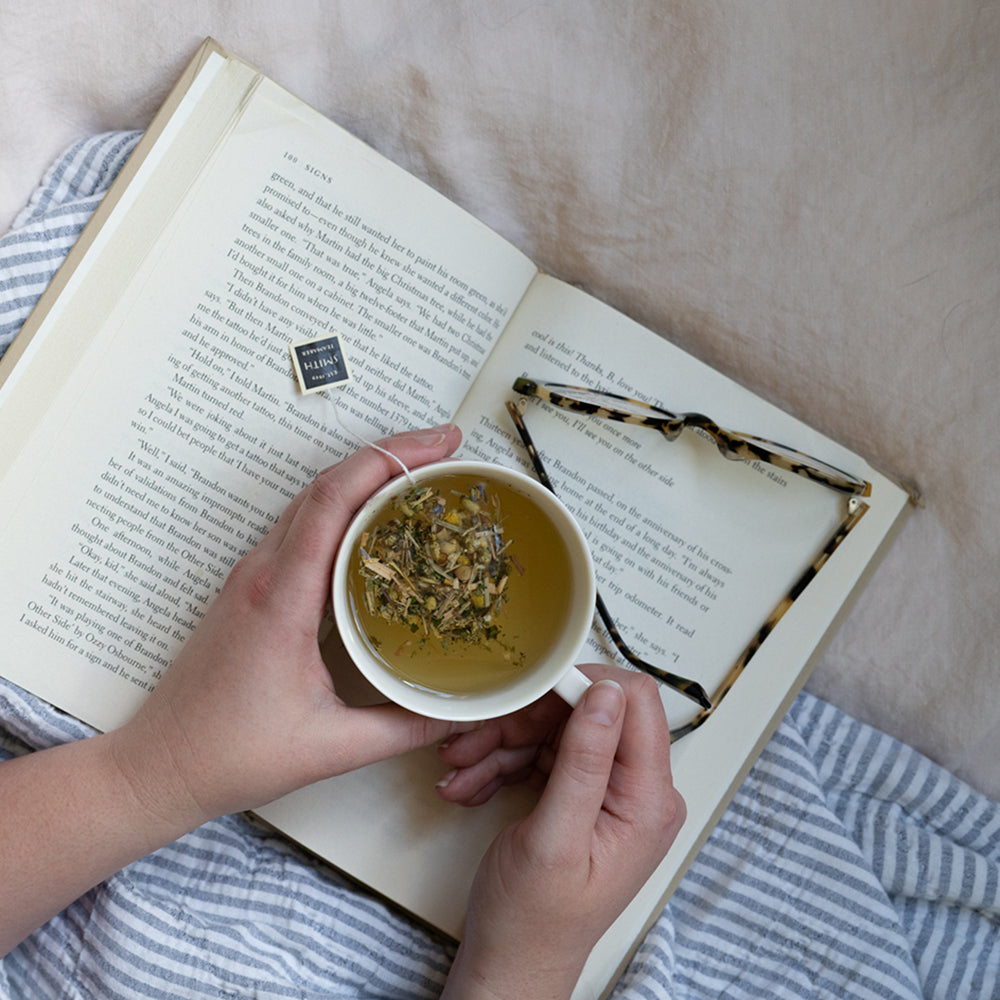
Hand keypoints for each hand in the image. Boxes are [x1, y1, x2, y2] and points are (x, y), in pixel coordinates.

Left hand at [109, 423, 468, 830]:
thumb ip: (404, 727)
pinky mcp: (252, 588)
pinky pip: (303, 528)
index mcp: (280, 597)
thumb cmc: (230, 754)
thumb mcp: (330, 748)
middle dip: (389, 456)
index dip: (388, 459)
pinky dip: (345, 509)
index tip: (439, 445)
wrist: (160, 764)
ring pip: (312, 501)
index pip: (333, 500)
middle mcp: (262, 572)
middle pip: (326, 484)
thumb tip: (463, 711)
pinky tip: (377, 524)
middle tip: (446, 452)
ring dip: (365, 477)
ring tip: (422, 477)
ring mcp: (252, 576)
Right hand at [438, 666, 684, 999]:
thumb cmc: (534, 921)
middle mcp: (639, 791)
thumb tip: (607, 694)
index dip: (581, 687)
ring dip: (505, 744)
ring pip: (558, 731)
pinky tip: (474, 780)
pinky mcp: (583, 795)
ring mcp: (611, 792)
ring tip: (464, 768)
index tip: (531, 693)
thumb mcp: (554, 838)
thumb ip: (584, 761)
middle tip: (478, 740)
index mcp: (649, 800)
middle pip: (589, 713)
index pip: (636, 702)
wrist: (513, 962)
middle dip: (527, 722)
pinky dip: (506, 761)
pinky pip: (546, 753)